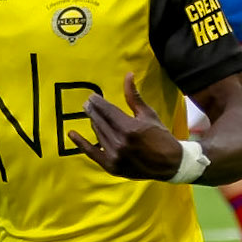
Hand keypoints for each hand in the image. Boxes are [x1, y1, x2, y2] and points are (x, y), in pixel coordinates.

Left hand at [71, 73, 185, 179]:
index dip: (98, 102)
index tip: (92, 97)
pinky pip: (92, 153)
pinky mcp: (111, 166)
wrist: (170, 163)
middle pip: (99, 121)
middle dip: (92, 110)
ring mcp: (115, 156)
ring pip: (97, 133)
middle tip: (87, 103)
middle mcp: (120, 142)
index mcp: (129, 127)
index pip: (107, 111)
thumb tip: (128, 75)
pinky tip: (71, 134)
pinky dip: (81, 143)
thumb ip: (133, 96)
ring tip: (91, 114)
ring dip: (93, 122)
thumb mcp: (148, 114)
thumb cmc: (160, 136)